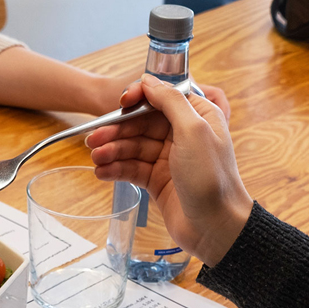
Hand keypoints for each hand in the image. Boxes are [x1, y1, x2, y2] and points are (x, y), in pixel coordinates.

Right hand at [85, 74, 251, 266]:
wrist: (216, 227)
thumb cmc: (211, 178)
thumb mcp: (193, 131)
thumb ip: (170, 102)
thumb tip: (149, 80)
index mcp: (197, 117)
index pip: (161, 98)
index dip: (139, 99)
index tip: (121, 103)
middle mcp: (182, 135)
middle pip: (141, 124)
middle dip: (117, 131)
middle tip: (93, 139)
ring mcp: (169, 159)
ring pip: (134, 148)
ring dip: (112, 151)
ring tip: (95, 159)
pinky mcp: (158, 181)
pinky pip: (132, 169)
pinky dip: (116, 169)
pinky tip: (102, 172)